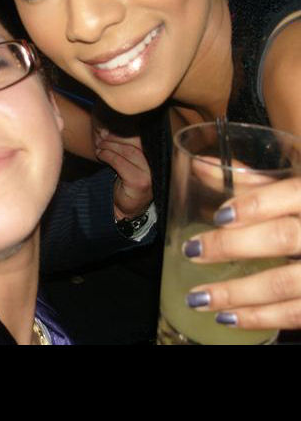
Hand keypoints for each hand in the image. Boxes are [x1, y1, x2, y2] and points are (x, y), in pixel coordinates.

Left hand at [93, 124, 152, 218]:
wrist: (126, 209)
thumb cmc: (125, 182)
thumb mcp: (127, 162)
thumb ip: (123, 148)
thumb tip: (106, 130)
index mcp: (153, 157)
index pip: (140, 138)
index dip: (122, 132)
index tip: (107, 130)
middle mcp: (155, 165)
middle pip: (135, 143)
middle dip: (115, 138)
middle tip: (101, 138)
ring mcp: (149, 174)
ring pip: (128, 152)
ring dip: (110, 147)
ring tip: (99, 147)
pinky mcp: (139, 182)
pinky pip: (121, 164)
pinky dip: (109, 156)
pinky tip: (101, 155)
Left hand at [183, 176, 300, 329]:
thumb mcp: (294, 189)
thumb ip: (250, 180)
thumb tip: (198, 165)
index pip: (294, 193)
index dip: (257, 204)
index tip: (220, 215)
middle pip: (283, 237)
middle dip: (232, 245)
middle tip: (192, 250)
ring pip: (287, 284)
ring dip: (237, 294)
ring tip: (197, 297)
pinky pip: (297, 313)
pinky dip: (260, 318)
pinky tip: (228, 317)